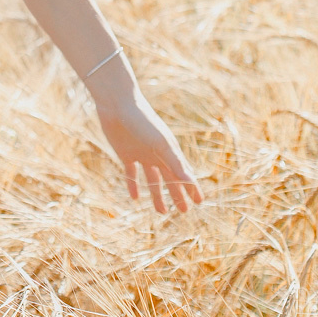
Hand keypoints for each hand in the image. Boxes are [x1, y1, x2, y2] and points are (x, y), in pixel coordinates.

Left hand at [90, 75, 201, 213]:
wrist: (117, 104)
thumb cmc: (142, 121)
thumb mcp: (160, 143)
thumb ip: (175, 162)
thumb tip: (190, 181)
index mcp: (168, 151)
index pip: (183, 174)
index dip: (191, 188)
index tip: (200, 202)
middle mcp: (156, 154)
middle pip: (169, 179)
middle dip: (177, 195)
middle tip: (184, 212)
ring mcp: (141, 154)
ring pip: (152, 179)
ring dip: (157, 195)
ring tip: (162, 211)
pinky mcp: (125, 153)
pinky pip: (131, 174)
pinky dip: (133, 185)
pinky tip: (135, 198)